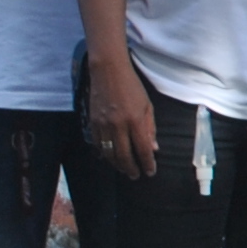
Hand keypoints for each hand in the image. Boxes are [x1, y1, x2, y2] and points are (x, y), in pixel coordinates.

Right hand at [89, 58, 155, 177]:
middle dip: (131, 169)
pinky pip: (98, 144)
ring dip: (117, 165)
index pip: (142, 149)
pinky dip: (105, 154)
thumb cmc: (132, 87)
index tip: (150, 172)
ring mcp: (103, 125)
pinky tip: (111, 158)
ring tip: (124, 169)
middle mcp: (119, 125)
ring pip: (109, 153)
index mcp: (135, 120)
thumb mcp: (147, 106)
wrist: (108, 71)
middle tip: (136, 175)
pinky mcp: (93, 122)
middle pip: (124, 156)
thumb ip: (150, 128)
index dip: (147, 163)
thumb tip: (153, 149)